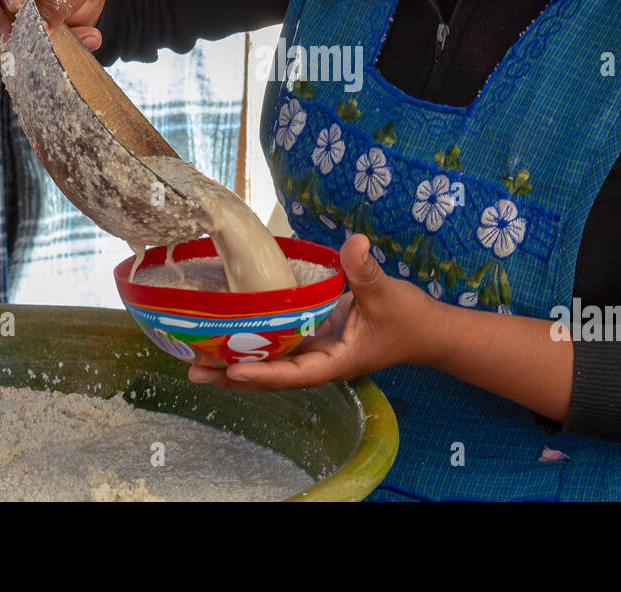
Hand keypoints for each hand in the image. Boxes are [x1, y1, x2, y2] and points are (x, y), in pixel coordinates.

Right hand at [0, 0, 105, 49]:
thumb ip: (56, 1)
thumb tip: (42, 30)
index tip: (17, 1)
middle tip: (9, 34)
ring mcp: (0, 19)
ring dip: (3, 44)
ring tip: (20, 53)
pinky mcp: (13, 42)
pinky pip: (15, 54)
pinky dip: (41, 57)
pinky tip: (71, 51)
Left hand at [187, 233, 445, 390]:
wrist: (427, 331)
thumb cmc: (409, 319)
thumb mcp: (387, 294)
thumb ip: (366, 271)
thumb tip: (355, 243)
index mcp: (337, 361)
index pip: (294, 374)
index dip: (264, 374)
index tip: (233, 368)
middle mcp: (321, 362)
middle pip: (271, 377)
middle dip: (233, 375)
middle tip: (192, 370)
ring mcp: (316, 352)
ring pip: (270, 364)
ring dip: (235, 363)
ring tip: (194, 360)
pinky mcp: (316, 339)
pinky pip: (279, 346)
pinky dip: (254, 344)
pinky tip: (226, 336)